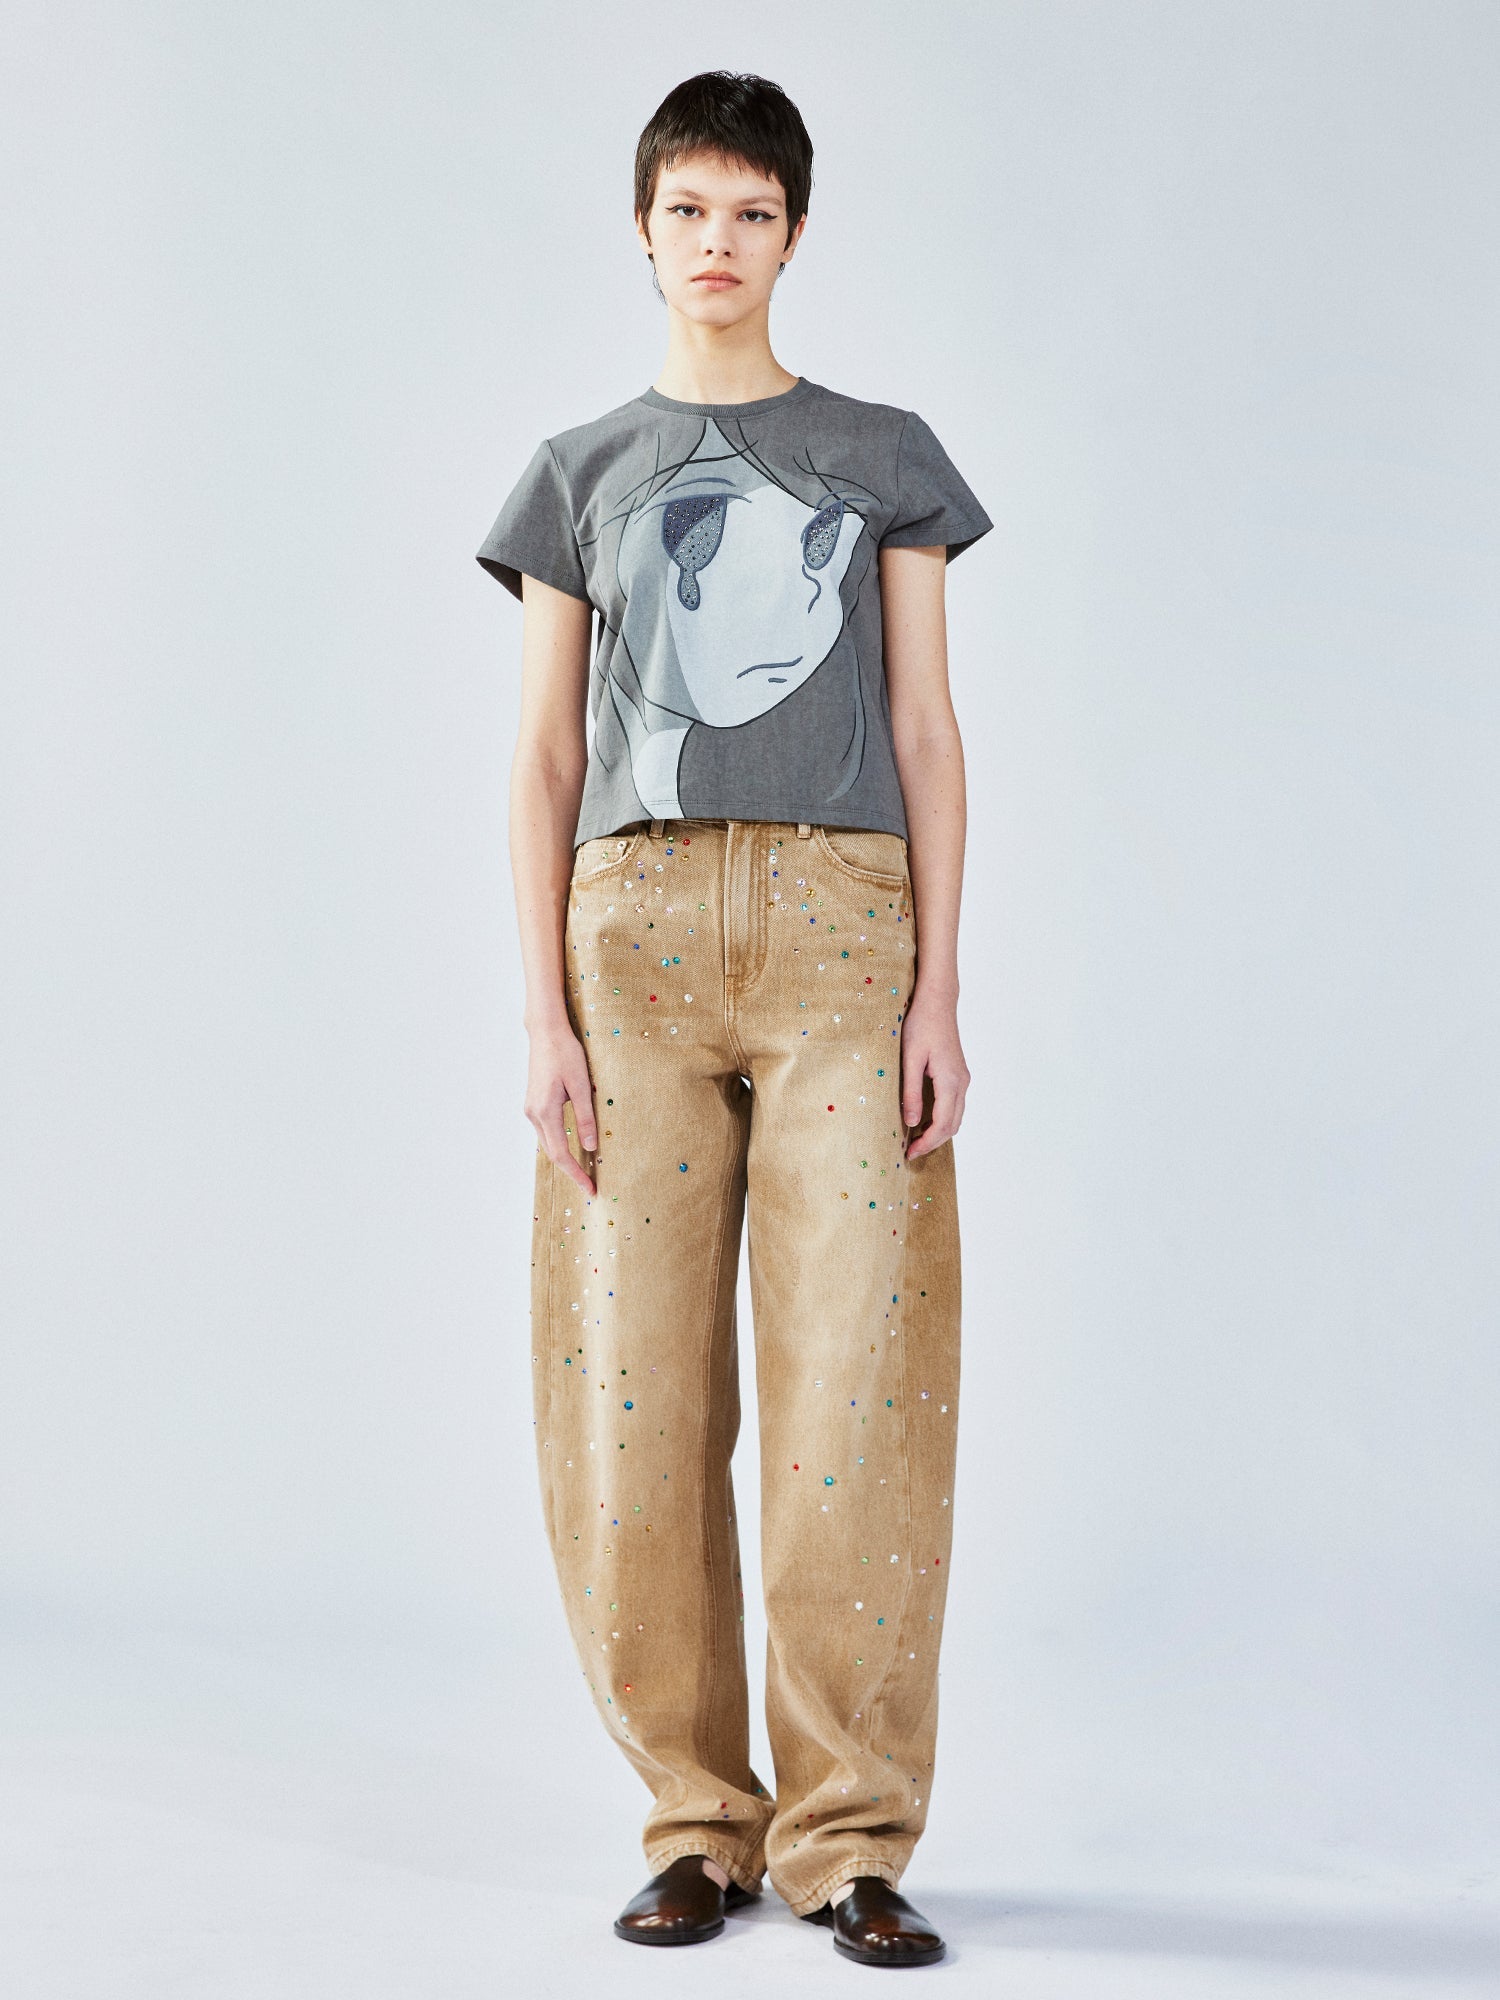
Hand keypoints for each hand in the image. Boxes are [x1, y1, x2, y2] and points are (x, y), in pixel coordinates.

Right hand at [525, 1018, 597, 1195]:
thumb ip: (585, 1117)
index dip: (576, 1174)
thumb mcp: (582, 1085)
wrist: (545, 1033)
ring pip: (548, 1143)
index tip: (590, 1189)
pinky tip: (571, 1147)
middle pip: (552, 1152)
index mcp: (545, 1111)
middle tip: (591, 1185)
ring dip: (564, 1158)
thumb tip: (590, 1147)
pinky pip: (546, 1131)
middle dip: (571, 1171)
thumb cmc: (566, 1054)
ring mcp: (531, 1109)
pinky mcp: (534, 1104)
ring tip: (584, 1170)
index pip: (561, 1153)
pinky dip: (559, 1143)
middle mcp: (533, 1114)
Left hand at [900, 982, 968, 1159]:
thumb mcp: (910, 1059)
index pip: (942, 1125)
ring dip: (938, 1132)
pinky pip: (954, 1106)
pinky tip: (924, 1120)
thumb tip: (911, 1122)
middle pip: (952, 1126)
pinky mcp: (958, 1074)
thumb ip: (911, 1092)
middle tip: (910, 1152)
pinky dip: (942, 1119)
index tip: (908, 1153)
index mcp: (950, 1082)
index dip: (926, 1143)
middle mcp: (962, 1083)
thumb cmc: (920, 1025)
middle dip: (933, 1142)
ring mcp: (963, 1079)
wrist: (937, 1002)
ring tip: (915, 1140)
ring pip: (956, 1117)